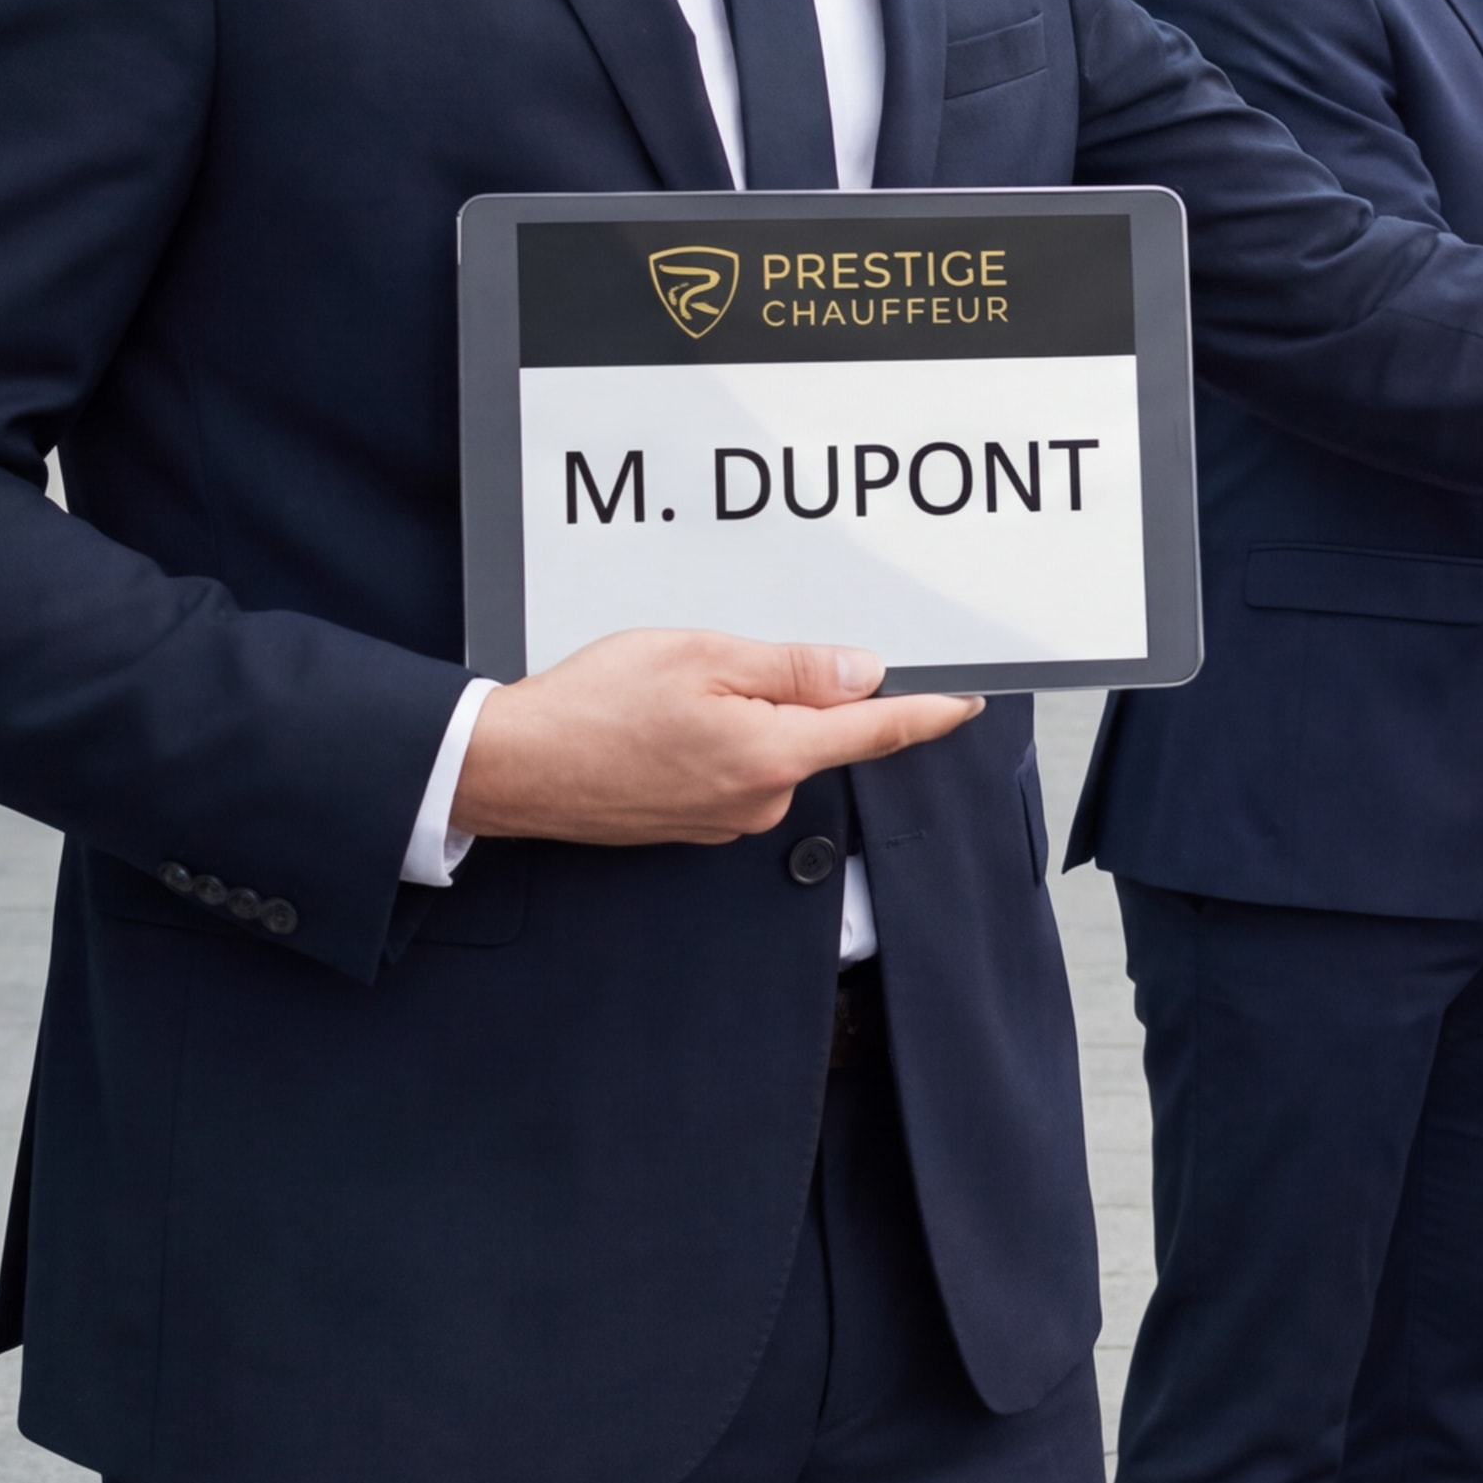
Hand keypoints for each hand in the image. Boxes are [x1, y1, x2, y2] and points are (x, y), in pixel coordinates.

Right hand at [448, 629, 978, 850]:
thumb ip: (793, 668)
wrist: (516, 768)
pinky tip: (662, 725)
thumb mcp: (702, 656)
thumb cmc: (593, 709)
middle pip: (815, 733)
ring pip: (770, 750)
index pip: (876, 733)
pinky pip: (735, 771)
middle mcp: (759, 799)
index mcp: (771, 754)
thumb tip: (862, 673)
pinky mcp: (698, 826)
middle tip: (715, 664)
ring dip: (743, 715)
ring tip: (670, 696)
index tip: (966, 702)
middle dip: (786, 692)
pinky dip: (715, 741)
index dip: (929, 713)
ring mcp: (727, 819)